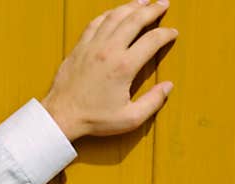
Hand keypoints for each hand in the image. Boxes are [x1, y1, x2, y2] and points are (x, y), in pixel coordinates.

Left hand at [40, 0, 177, 140]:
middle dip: (153, 9)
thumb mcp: (129, 118)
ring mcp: (92, 46)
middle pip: (135, 20)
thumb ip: (152, 102)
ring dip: (132, 6)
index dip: (166, 34)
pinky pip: (95, 22)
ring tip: (144, 0)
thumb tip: (168, 86)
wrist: (61, 116)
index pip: (152, 40)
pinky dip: (108, 14)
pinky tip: (115, 12)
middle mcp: (109, 50)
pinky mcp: (79, 47)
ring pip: (115, 16)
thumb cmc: (94, 119)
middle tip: (164, 3)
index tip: (173, 33)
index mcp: (124, 67)